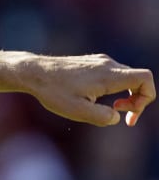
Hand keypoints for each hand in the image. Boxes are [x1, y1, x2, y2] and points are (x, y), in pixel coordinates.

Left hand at [26, 53, 153, 125]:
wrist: (32, 72)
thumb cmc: (53, 92)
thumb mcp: (77, 111)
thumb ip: (101, 117)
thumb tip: (116, 117)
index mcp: (108, 75)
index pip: (145, 78)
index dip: (146, 98)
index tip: (128, 113)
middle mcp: (107, 64)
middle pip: (138, 79)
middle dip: (135, 100)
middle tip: (116, 113)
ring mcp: (99, 61)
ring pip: (126, 77)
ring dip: (125, 94)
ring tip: (108, 108)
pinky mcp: (91, 63)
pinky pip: (113, 74)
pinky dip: (114, 88)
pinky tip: (95, 98)